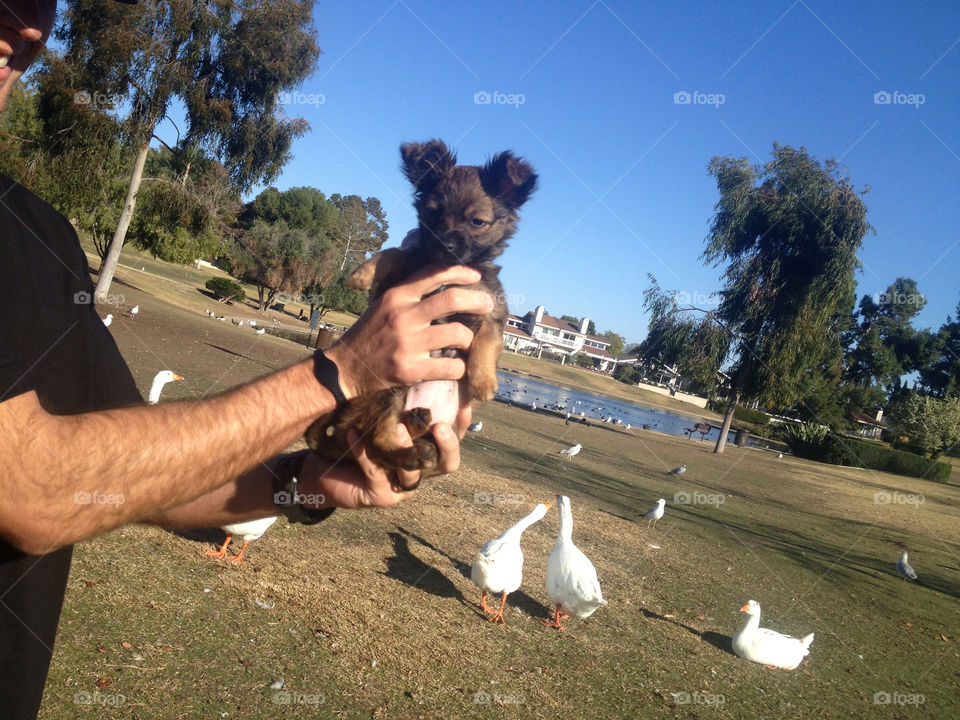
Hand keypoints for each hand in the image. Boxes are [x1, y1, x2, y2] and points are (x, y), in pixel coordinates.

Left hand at [298, 405, 469, 508]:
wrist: (328, 469)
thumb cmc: (361, 438)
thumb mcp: (386, 418)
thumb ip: (406, 405)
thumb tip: (425, 370)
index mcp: (428, 455)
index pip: (454, 441)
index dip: (462, 426)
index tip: (464, 405)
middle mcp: (420, 473)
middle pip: (446, 464)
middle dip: (447, 445)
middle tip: (440, 426)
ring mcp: (401, 488)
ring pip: (413, 474)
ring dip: (406, 449)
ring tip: (398, 428)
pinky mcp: (380, 496)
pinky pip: (376, 474)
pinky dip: (365, 453)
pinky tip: (354, 435)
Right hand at [324, 265, 491, 399]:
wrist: (346, 368)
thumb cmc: (370, 334)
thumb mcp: (384, 304)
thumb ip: (410, 292)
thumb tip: (444, 279)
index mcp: (397, 296)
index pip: (435, 273)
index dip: (461, 272)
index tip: (476, 277)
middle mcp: (404, 316)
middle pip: (453, 300)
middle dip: (478, 301)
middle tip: (487, 306)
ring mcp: (408, 344)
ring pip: (457, 334)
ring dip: (469, 339)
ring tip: (467, 342)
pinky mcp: (411, 370)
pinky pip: (451, 366)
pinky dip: (460, 367)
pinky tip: (457, 366)